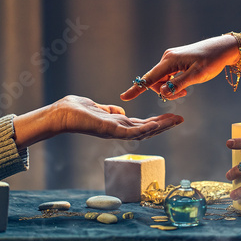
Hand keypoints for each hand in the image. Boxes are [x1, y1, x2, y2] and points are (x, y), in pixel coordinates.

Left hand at [13, 95, 183, 148]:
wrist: (60, 114)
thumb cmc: (75, 110)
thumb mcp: (97, 108)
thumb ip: (110, 111)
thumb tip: (120, 112)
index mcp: (117, 125)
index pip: (142, 124)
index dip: (158, 122)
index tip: (172, 117)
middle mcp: (118, 130)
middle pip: (146, 129)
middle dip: (164, 125)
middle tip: (180, 120)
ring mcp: (115, 132)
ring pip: (142, 132)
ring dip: (159, 127)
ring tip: (174, 121)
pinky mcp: (109, 130)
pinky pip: (130, 132)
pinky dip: (143, 129)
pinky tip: (155, 125)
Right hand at [120, 35, 238, 100]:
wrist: (222, 49)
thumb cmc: (211, 61)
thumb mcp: (197, 75)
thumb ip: (179, 85)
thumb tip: (163, 93)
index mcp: (170, 61)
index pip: (149, 78)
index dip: (136, 89)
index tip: (124, 97)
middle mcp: (167, 58)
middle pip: (155, 82)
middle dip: (165, 91)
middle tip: (183, 95)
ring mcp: (170, 60)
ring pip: (162, 80)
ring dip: (171, 89)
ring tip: (186, 91)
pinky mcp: (175, 62)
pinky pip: (168, 77)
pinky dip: (174, 84)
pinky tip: (185, 85)